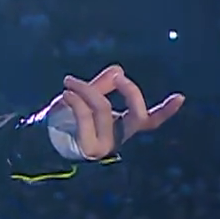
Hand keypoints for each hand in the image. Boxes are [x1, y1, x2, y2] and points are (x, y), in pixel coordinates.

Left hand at [57, 65, 185, 159]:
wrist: (39, 140)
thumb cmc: (64, 119)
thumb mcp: (85, 97)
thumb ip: (101, 85)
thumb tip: (119, 70)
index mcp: (122, 126)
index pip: (150, 121)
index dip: (167, 111)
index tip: (180, 96)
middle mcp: (118, 138)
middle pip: (139, 116)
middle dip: (132, 92)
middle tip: (118, 76)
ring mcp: (105, 146)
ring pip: (105, 109)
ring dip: (87, 90)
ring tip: (69, 82)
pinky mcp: (89, 148)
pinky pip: (87, 118)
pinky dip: (77, 100)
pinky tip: (66, 93)